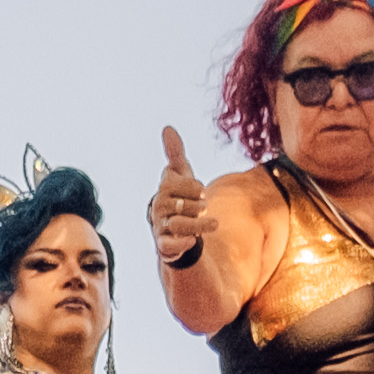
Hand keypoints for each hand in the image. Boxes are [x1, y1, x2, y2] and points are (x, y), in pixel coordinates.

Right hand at [150, 123, 209, 266]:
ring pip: (177, 225)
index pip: (176, 185)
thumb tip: (167, 128)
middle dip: (196, 206)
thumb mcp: (180, 175)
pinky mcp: (164, 246)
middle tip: (205, 208)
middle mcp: (159, 209)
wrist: (174, 228)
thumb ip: (175, 153)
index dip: (192, 187)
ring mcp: (161, 228)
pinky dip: (182, 243)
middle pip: (178, 206)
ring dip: (197, 225)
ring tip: (215, 223)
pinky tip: (194, 241)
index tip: (202, 191)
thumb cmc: (179, 197)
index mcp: (163, 190)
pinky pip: (169, 246)